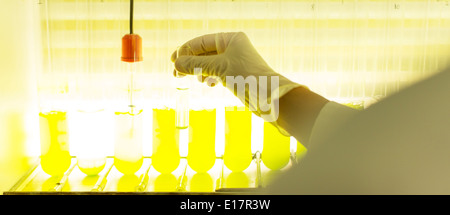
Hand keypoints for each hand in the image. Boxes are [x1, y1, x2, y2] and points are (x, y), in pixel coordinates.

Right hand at [171, 32, 301, 122]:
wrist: (269, 96)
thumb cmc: (247, 76)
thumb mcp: (218, 68)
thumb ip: (196, 65)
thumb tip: (177, 64)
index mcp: (230, 39)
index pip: (201, 42)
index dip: (185, 51)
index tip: (173, 62)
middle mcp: (233, 48)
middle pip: (204, 53)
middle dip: (189, 63)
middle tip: (175, 74)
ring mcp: (235, 62)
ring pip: (209, 64)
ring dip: (198, 71)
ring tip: (189, 79)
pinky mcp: (237, 76)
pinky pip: (217, 73)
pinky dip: (209, 77)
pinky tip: (207, 84)